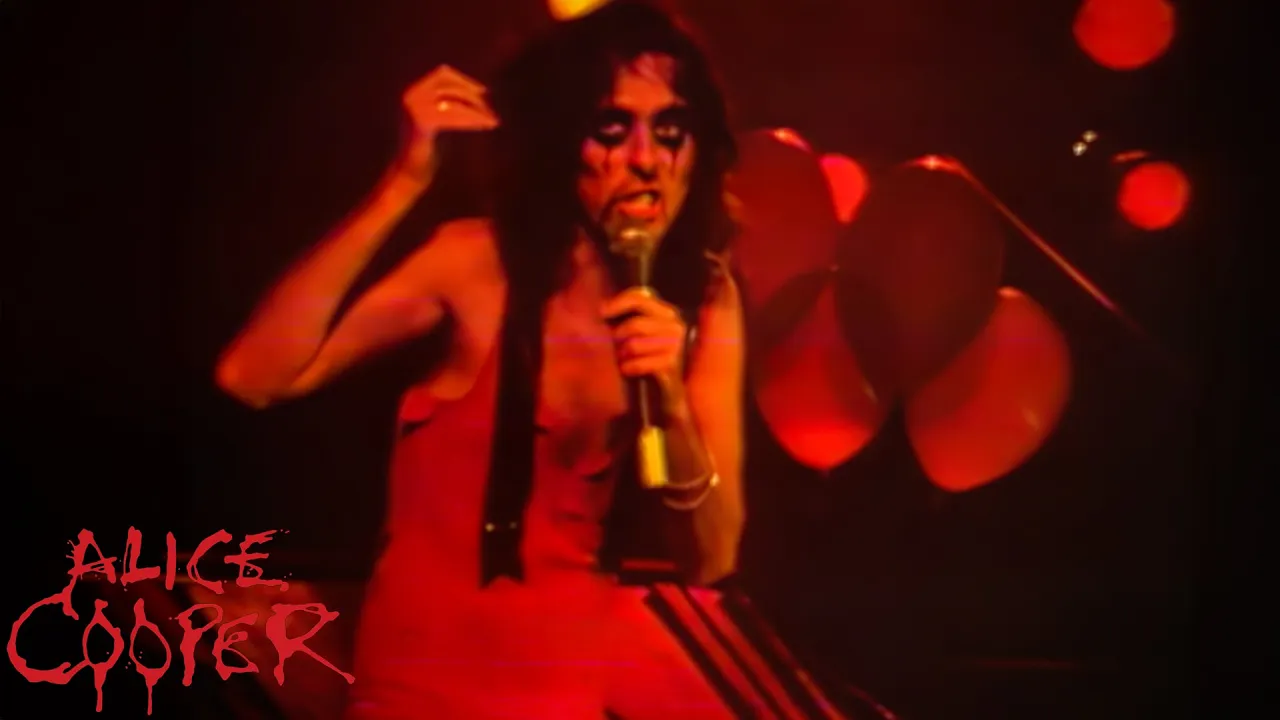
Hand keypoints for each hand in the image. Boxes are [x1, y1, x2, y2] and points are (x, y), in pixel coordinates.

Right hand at [400, 64, 499, 177]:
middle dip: (472, 95)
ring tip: (493, 120)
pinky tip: (486, 126)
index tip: (483, 91)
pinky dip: (471, 120)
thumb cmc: (428, 149)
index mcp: (413, 91)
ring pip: (453, 101)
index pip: (442, 74)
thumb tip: (476, 91)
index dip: (464, 80)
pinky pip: (452, 116)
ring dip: (476, 110)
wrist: (409, 173)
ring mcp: (413, 109)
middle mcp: (410, 96)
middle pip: (449, 85)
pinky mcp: (421, 124)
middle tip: (491, 107)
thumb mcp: (437, 119)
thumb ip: (447, 102)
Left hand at [602, 288, 689, 409]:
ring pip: (635, 344)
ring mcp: (676, 344)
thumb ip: (630, 318)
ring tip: (622, 359)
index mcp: (666, 312)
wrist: (673, 388)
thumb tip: (602, 308)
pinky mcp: (672, 364)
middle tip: (616, 346)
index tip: (601, 313)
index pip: (639, 298)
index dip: (618, 303)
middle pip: (635, 324)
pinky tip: (627, 370)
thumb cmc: (651, 356)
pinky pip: (639, 363)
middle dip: (619, 336)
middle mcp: (674, 324)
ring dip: (623, 354)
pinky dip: (629, 367)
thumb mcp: (642, 332)